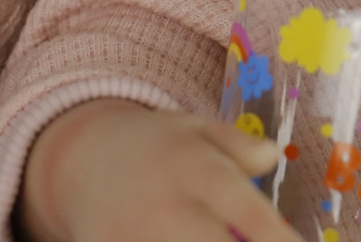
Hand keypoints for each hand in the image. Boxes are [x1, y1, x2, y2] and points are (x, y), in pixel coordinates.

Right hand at [18, 99, 303, 241]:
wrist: (84, 160)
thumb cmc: (159, 147)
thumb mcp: (199, 129)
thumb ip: (239, 145)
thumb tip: (273, 155)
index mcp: (194, 170)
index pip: (246, 212)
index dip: (275, 238)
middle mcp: (163, 211)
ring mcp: (130, 241)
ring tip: (234, 240)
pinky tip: (193, 241)